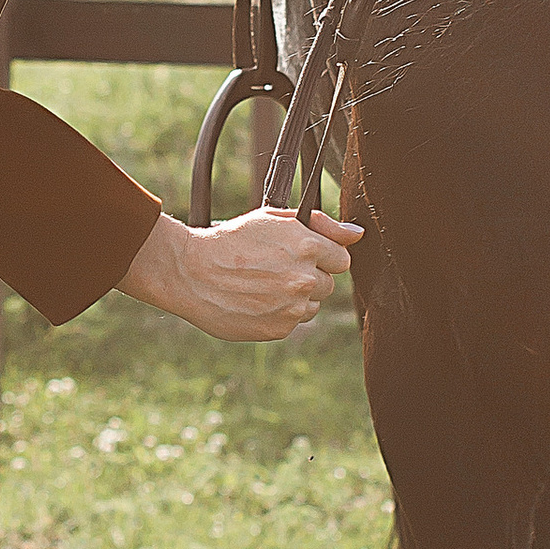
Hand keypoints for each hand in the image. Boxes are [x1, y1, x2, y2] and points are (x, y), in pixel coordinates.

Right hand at [119, 204, 363, 342]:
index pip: (341, 259)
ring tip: (263, 285)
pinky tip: (255, 300)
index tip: (300, 255)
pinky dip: (278, 314)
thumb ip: (322, 225)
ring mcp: (291, 307)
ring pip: (311, 305)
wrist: (191, 272)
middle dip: (309, 276)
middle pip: (329, 284)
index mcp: (307, 246)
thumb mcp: (273, 219)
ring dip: (295, 297)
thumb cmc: (231, 239)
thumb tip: (358, 233)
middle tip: (276, 269)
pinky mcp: (278, 329)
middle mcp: (304, 279)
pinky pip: (292, 322)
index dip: (321, 256)